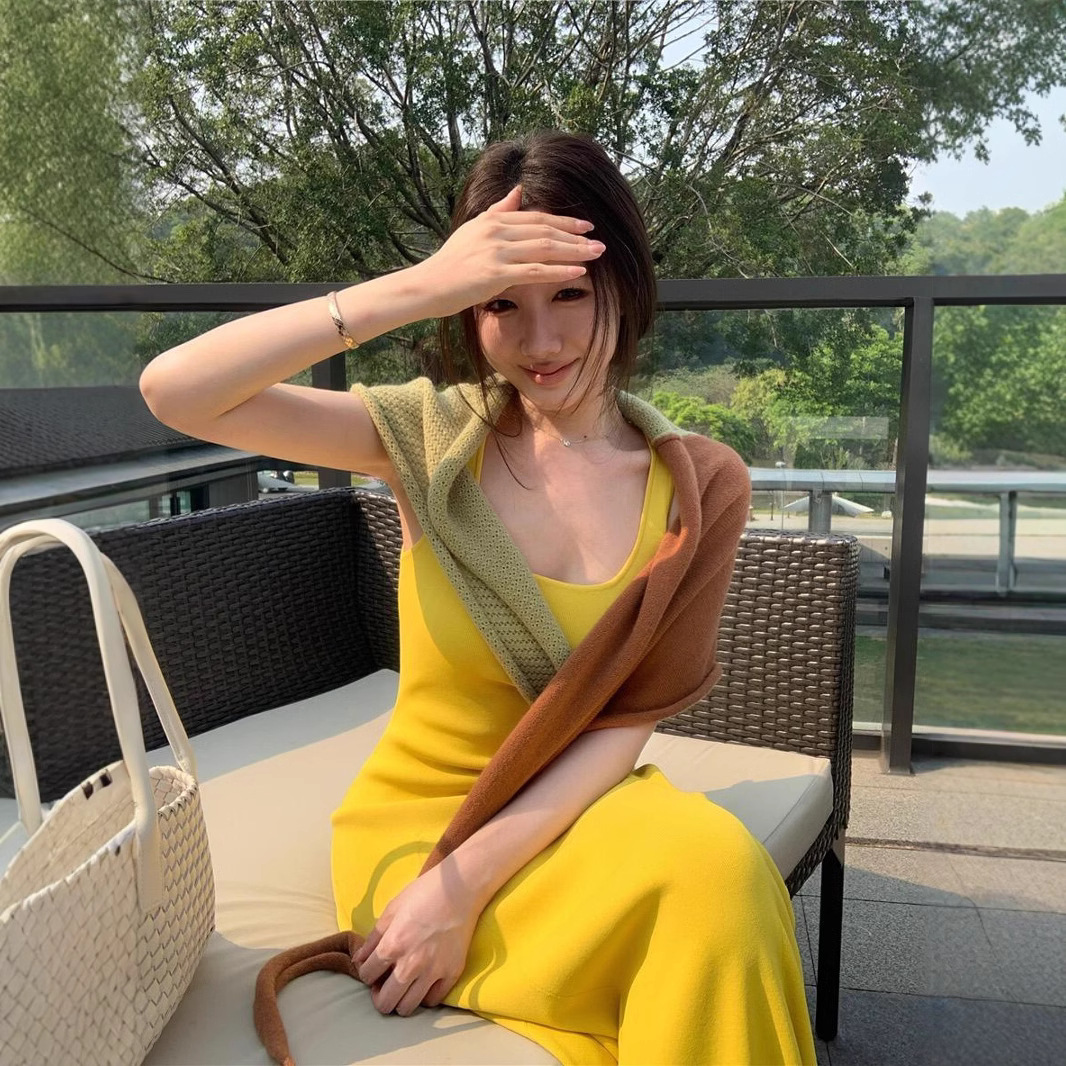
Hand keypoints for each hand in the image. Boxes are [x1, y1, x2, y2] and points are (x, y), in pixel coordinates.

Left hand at [352, 862, 481, 1015]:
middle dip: (379, 996)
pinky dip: (425, 996)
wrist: (459, 889)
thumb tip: (360, 959)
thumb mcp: (391, 910)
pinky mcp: (452, 973)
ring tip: (404, 986)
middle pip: (385, 1003)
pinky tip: (424, 982)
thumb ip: (373, 938)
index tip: (373, 968)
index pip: (367, 976)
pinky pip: (433, 1001)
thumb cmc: (423, 894)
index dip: (366, 972)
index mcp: (392, 945)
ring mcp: (433, 971)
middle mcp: (410, 964)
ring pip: (407, 1008)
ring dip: (401, 1000)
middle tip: (384, 984)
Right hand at [411, 184, 604, 319]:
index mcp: (493, 220)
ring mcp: (496, 252)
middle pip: (545, 231)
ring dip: (574, 251)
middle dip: (575, 236)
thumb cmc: (450, 263)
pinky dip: (559, 271)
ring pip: (544, 248)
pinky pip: (535, 271)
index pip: (536, 218)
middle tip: (599, 242)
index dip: (564, 221)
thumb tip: (519, 190)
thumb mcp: (473, 230)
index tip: (585, 226)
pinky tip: (578, 272)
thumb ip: (498, 210)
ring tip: (596, 255)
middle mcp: (497, 231)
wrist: (427, 286)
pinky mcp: (495, 274)